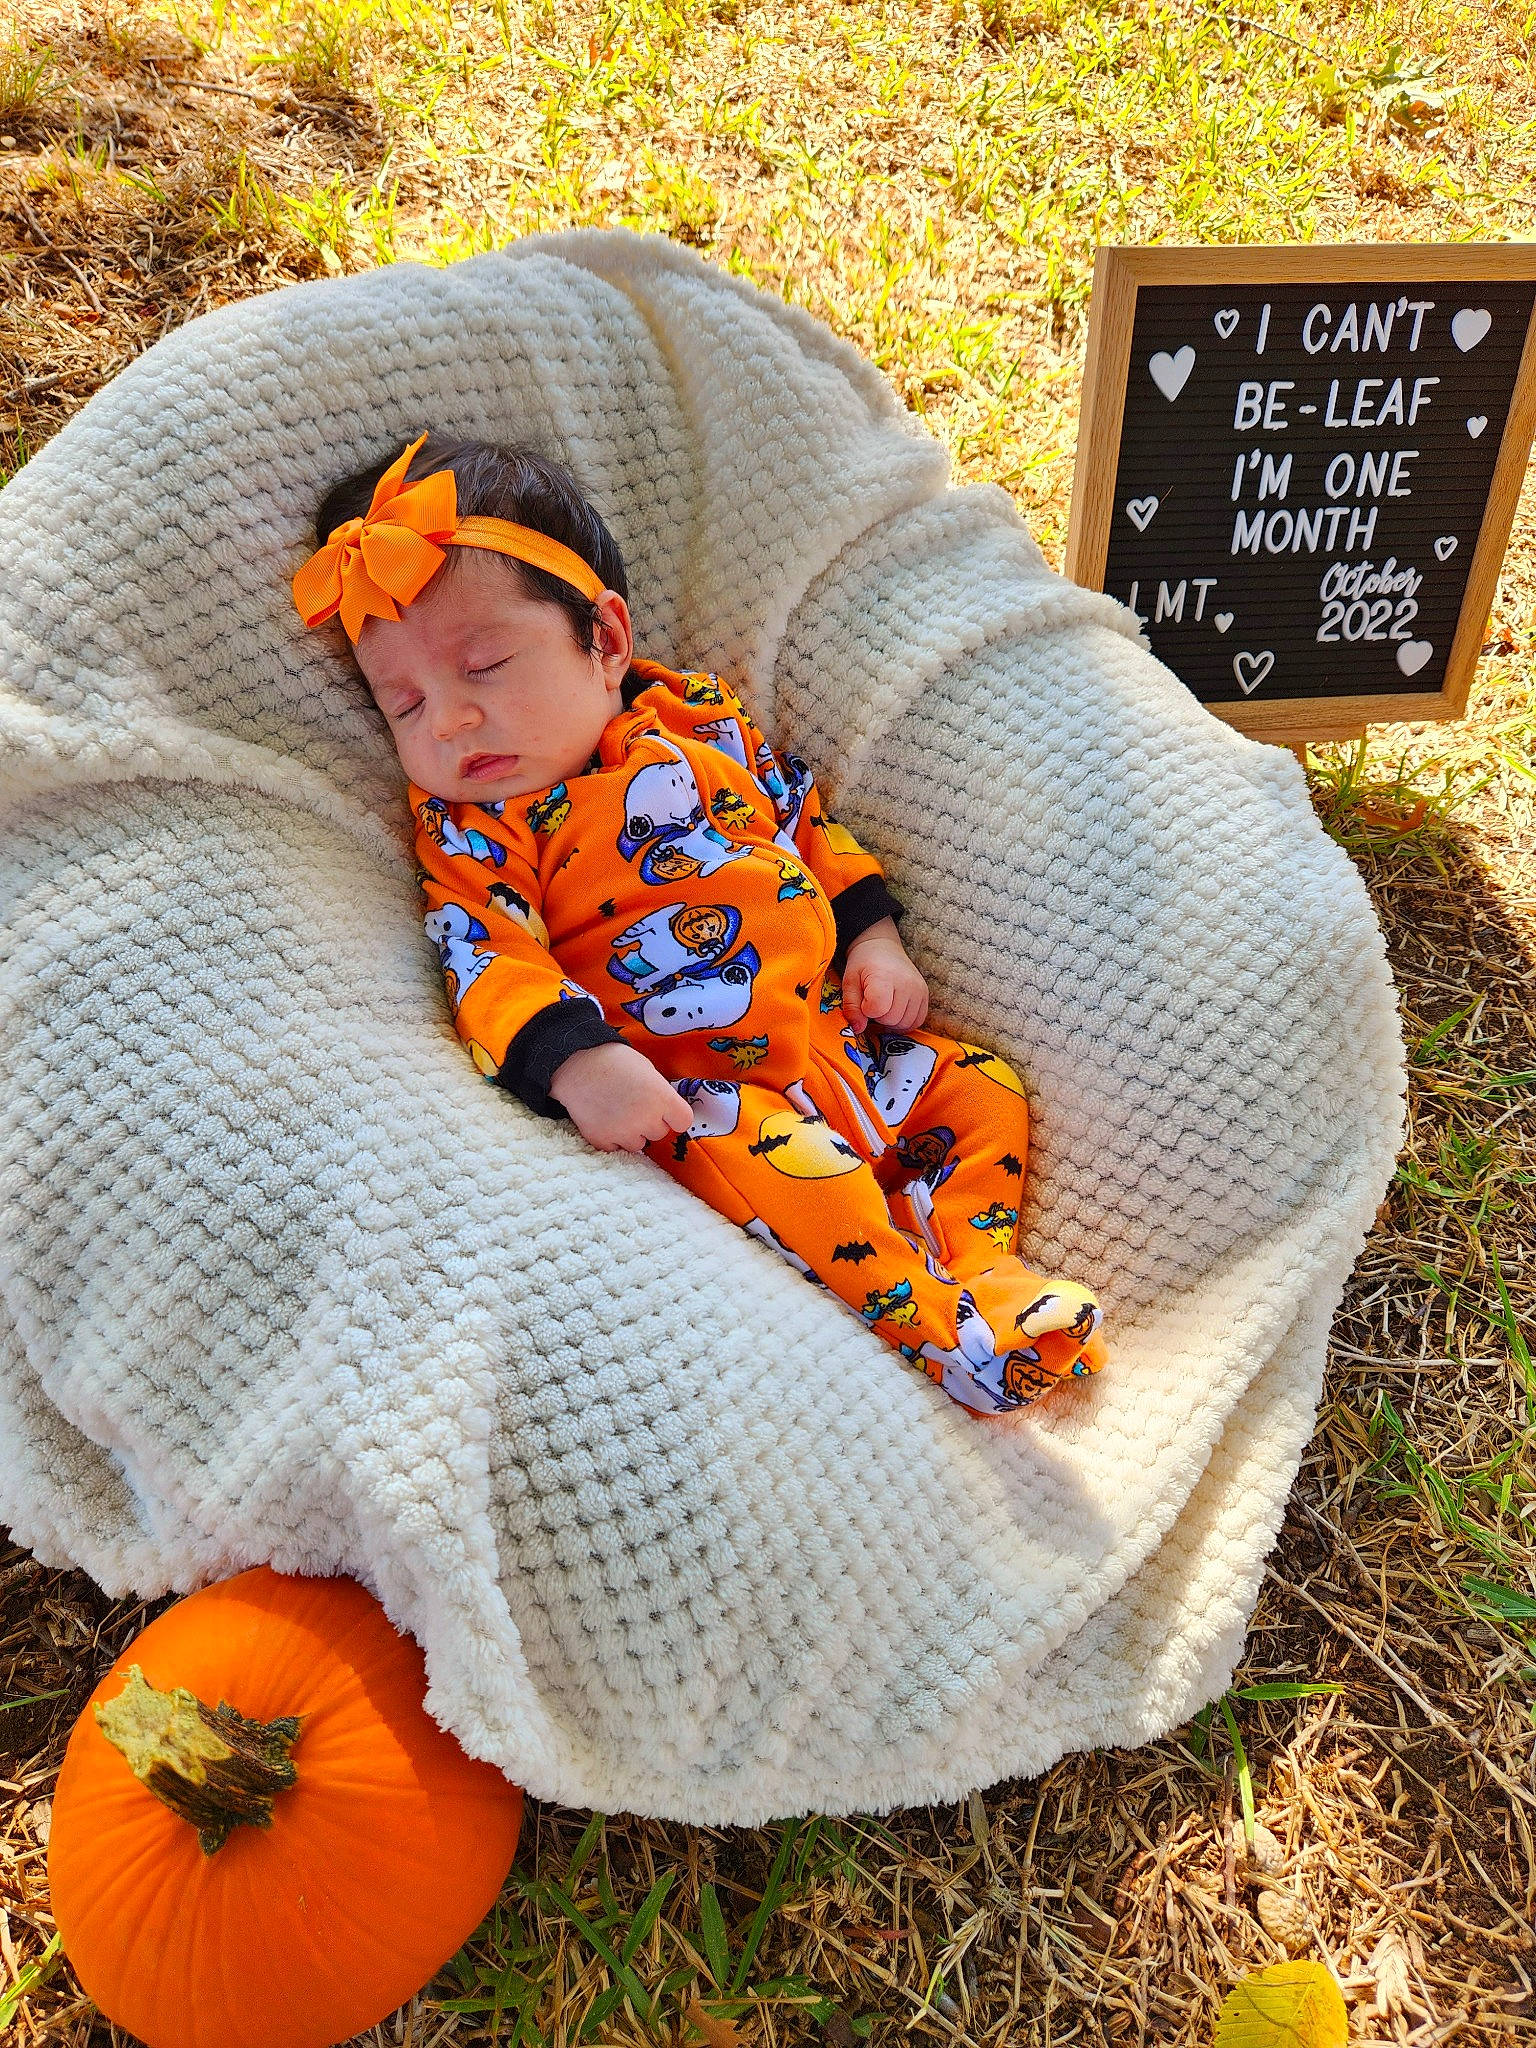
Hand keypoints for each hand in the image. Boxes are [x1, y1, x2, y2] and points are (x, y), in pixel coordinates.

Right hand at [548, 1041, 694, 1152]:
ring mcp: (624, 1132)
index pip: (683, 1121)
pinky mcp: (602, 1141)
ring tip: (617, 1111)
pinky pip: (616, 1148)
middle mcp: (646, 1119)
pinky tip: (604, 1118)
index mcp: (661, 1098)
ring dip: (632, 1133)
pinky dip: (611, 1137)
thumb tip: (667, 1112)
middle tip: (634, 1104)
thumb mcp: (647, 1070)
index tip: (667, 1112)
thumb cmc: (613, 1060)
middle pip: (660, 1133)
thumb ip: (660, 1093)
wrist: (574, 1063)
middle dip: (650, 1122)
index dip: (674, 1116)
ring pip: (639, 1144)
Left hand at [840, 918, 927, 1032]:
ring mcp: (919, 990)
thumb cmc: (863, 965)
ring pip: (904, 1024)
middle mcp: (906, 983)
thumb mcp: (849, 982)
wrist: (883, 948)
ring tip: (884, 1005)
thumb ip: (851, 1007)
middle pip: (891, 1019)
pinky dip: (904, 1022)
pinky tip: (895, 1010)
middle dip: (878, 1017)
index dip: (866, 1010)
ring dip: (891, 1022)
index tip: (863, 1000)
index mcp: (884, 977)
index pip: (878, 1009)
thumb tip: (858, 1029)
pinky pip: (916, 1021)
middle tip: (873, 1002)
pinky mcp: (925, 995)